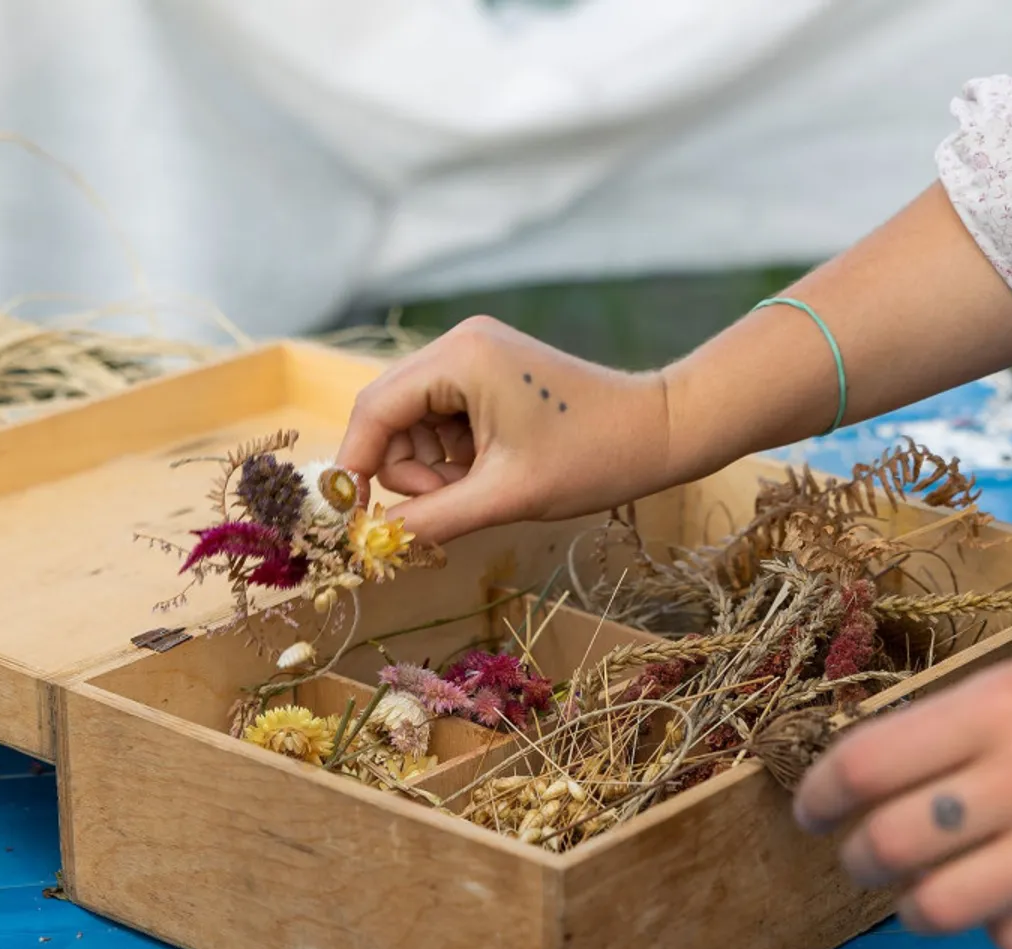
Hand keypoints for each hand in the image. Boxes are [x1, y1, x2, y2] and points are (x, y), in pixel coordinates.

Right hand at [335, 317, 674, 544]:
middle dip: (407, 470)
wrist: (660, 432)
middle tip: (453, 503)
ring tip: (482, 488)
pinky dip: (453, 457)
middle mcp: (459, 344)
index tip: (351, 518)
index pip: (373, 410)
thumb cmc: (592, 459)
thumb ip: (431, 520)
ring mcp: (474, 355)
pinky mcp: (488, 373)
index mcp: (459, 357)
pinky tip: (490, 471)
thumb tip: (371, 542)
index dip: (355, 467)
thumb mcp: (504, 497)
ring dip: (432, 469)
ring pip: (413, 424)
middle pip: (388, 416)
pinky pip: (442, 421)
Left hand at [791, 629, 1011, 948]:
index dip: (818, 795)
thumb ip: (954, 725)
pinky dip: (997, 928)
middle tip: (860, 857)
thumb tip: (866, 778)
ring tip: (922, 893)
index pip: (865, 763)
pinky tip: (1010, 900)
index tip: (811, 809)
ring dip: (913, 907)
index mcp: (1001, 704)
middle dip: (855, 859)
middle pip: (888, 844)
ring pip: (939, 907)